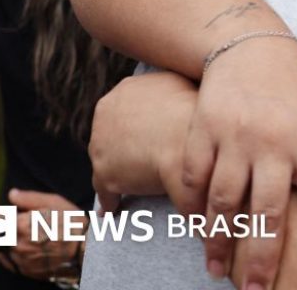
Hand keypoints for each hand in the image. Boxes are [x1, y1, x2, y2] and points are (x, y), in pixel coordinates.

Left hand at [0, 190, 83, 280]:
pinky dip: (17, 256)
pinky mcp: (25, 270)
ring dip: (16, 242)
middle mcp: (17, 244)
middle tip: (31, 227)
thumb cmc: (71, 223)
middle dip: (13, 230)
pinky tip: (29, 251)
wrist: (84, 249)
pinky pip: (13, 262)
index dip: (10, 215)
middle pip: (4, 234)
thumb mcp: (55, 203)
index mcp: (21, 225)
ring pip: (9, 248)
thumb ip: (30, 198)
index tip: (19, 215)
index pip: (1, 218)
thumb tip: (11, 194)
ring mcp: (21, 259)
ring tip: (36, 239)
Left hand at [89, 72, 196, 211]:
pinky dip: (110, 199)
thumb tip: (185, 98)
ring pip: (108, 161)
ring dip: (122, 172)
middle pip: (114, 133)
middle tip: (148, 157)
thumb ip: (176, 91)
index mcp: (126, 90)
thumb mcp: (185, 87)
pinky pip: (105, 191)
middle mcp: (107, 114)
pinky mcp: (105, 174)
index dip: (143, 121)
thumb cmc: (194, 113)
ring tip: (138, 185)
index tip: (153, 131)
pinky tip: (114, 208)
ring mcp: (101, 144)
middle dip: (128, 145)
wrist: (186, 140)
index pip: (129, 108)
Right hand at [179, 37, 296, 289]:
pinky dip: (193, 209)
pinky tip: (197, 232)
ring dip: (221, 242)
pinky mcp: (203, 128)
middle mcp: (275, 141)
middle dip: (262, 259)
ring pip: (224, 200)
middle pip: (270, 211)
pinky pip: (194, 178)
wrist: (252, 45)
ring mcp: (236, 134)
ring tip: (218, 272)